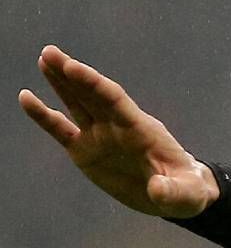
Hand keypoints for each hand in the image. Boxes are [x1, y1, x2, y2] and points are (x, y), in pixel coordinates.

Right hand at [18, 45, 219, 217]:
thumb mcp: (186, 194)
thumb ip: (173, 192)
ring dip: (61, 83)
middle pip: (93, 95)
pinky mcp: (86, 152)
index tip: (73, 67)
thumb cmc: (187, 190)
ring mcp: (101, 137)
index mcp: (141, 130)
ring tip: (44, 59)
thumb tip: (158, 190)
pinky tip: (27, 98)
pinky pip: (61, 130)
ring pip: (77, 104)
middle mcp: (118, 127)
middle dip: (73, 75)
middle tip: (50, 52)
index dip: (94, 83)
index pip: (114, 100)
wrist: (177, 194)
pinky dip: (44, 115)